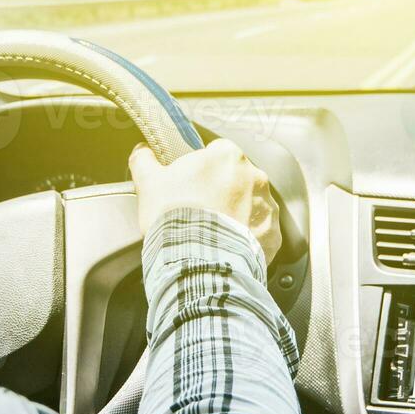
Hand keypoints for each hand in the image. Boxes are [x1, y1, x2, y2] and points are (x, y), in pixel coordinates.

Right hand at [129, 138, 281, 266]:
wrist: (198, 262)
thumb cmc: (175, 217)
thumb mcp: (149, 183)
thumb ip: (145, 161)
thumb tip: (142, 152)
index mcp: (227, 156)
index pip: (216, 152)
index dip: (200, 168)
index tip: (189, 184)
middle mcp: (255, 177)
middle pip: (235, 178)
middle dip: (220, 191)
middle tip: (199, 210)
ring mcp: (267, 207)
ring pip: (250, 204)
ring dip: (235, 213)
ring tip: (212, 232)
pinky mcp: (272, 234)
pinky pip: (259, 231)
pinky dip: (246, 237)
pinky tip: (226, 246)